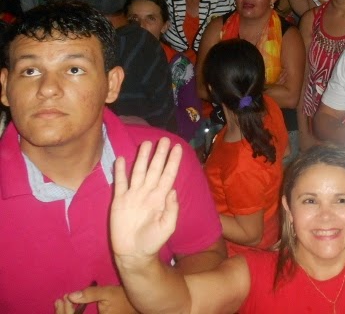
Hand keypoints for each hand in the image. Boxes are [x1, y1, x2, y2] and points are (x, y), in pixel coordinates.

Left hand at [61, 285, 136, 313]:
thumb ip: (91, 294)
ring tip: (62, 303)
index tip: (63, 299)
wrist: (137, 303)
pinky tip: (71, 306)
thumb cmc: (124, 298)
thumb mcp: (108, 293)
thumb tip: (71, 295)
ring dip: (68, 313)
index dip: (65, 312)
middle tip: (60, 300)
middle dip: (64, 313)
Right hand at [110, 138, 181, 264]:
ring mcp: (133, 195)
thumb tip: (173, 190)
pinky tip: (121, 159)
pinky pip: (120, 183)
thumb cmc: (153, 240)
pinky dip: (120, 171)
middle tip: (164, 139)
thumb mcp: (168, 226)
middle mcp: (148, 192)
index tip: (177, 148)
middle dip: (159, 154)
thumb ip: (172, 209)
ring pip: (138, 172)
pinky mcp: (119, 201)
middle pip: (154, 169)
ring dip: (142, 158)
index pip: (168, 175)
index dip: (172, 161)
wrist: (134, 253)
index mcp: (161, 198)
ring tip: (145, 143)